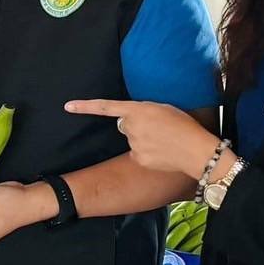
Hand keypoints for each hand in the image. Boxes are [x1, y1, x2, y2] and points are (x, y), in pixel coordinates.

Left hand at [64, 98, 217, 177]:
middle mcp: (131, 126)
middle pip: (124, 124)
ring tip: (163, 140)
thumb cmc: (184, 125)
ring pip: (132, 139)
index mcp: (137, 109)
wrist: (196, 150)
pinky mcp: (137, 158)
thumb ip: (143, 111)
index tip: (68, 106)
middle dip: (134, 125)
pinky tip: (162, 152)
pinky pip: (137, 153)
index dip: (85, 106)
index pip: (105, 107)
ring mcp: (133, 144)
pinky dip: (147, 153)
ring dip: (142, 139)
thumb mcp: (163, 108)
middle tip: (156, 128)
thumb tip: (132, 119)